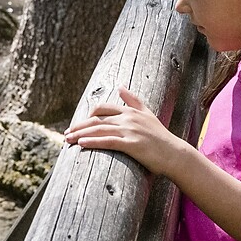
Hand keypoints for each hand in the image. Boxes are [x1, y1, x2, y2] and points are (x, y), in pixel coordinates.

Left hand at [64, 87, 182, 173]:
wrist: (175, 154)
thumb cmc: (161, 137)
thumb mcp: (148, 113)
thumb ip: (134, 100)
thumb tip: (120, 86)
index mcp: (130, 111)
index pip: (103, 108)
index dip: (88, 115)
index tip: (78, 124)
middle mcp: (128, 118)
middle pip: (96, 120)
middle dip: (79, 126)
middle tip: (66, 134)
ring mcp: (130, 131)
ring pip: (99, 130)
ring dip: (80, 134)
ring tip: (67, 139)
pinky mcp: (132, 144)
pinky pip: (108, 141)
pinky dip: (93, 141)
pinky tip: (81, 143)